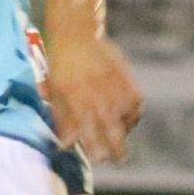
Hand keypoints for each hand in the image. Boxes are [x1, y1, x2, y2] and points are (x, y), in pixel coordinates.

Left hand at [42, 36, 142, 161]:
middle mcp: (100, 99)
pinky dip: (134, 113)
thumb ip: (62, 120)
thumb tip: (64, 146)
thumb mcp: (55, 93)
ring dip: (125, 131)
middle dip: (118, 150)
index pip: (92, 137)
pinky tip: (127, 115)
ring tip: (121, 134)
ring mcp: (116, 89)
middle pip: (115, 134)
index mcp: (79, 104)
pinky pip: (137, 104)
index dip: (96, 152)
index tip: (98, 160)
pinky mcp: (128, 79)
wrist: (76, 34)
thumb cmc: (61, 66)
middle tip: (119, 158)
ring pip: (128, 120)